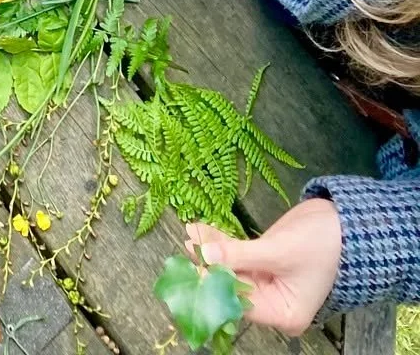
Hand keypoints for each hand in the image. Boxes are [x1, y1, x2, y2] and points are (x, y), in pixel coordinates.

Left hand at [187, 201, 342, 335]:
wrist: (347, 222)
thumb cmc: (322, 243)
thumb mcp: (278, 251)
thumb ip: (240, 255)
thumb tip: (205, 255)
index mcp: (284, 313)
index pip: (241, 304)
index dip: (216, 284)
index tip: (194, 264)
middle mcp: (274, 303)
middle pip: (234, 286)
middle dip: (211, 264)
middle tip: (188, 244)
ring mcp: (269, 282)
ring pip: (233, 268)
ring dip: (213, 250)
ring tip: (190, 232)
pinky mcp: (265, 262)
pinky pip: (239, 255)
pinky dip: (223, 243)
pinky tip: (203, 230)